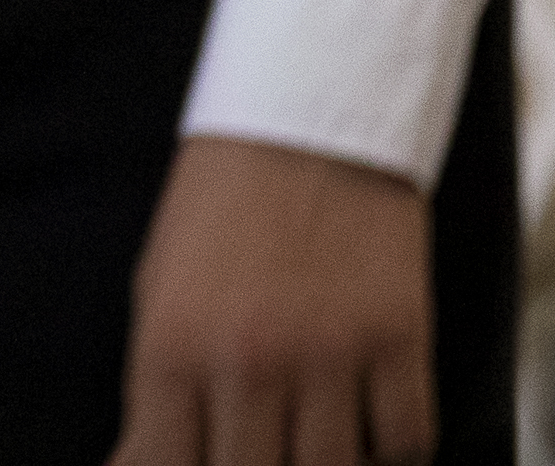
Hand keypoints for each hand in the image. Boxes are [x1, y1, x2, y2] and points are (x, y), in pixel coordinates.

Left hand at [110, 133, 433, 465]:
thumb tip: (148, 460)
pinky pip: (406, 444)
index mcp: (172, 346)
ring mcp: (330, 355)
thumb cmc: (218, 210)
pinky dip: (389, 451)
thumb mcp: (160, 290)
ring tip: (311, 444)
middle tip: (260, 448)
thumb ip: (162, 386)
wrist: (303, 124)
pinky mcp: (401, 342)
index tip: (191, 465)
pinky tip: (369, 431)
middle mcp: (248, 360)